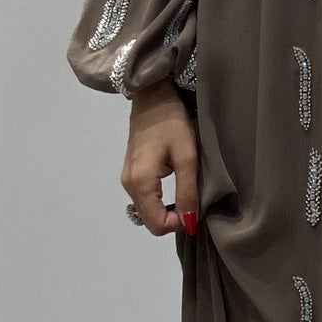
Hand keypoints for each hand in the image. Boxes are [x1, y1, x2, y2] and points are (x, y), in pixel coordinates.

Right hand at [122, 80, 198, 236]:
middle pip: (149, 221)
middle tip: (192, 201)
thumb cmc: (172, 123)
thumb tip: (189, 223)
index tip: (195, 209)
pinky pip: (145, 200)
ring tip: (185, 193)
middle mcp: (129, 185)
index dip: (179, 224)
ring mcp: (127, 180)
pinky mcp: (130, 174)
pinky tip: (174, 187)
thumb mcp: (187, 156)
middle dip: (173, 219)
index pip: (157, 224)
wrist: (153, 97)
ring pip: (147, 212)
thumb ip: (187, 192)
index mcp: (141, 182)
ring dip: (167, 211)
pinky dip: (160, 202)